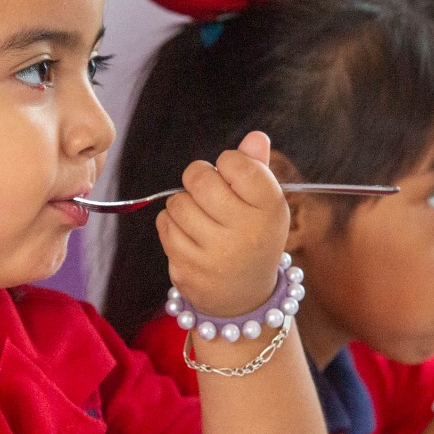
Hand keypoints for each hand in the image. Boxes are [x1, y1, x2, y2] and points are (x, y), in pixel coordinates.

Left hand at [156, 131, 289, 316]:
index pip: (236, 162)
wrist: (245, 297)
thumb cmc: (254, 237)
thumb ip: (257, 167)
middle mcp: (244, 233)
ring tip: (202, 218)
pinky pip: (164, 227)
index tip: (232, 177)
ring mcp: (214, 255)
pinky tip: (190, 236)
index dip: (227, 163)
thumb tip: (255, 136)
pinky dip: (172, 225)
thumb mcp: (265, 204)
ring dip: (184, 204)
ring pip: (177, 203)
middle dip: (198, 178)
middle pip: (199, 178)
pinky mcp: (188, 270)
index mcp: (269, 210)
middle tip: (209, 193)